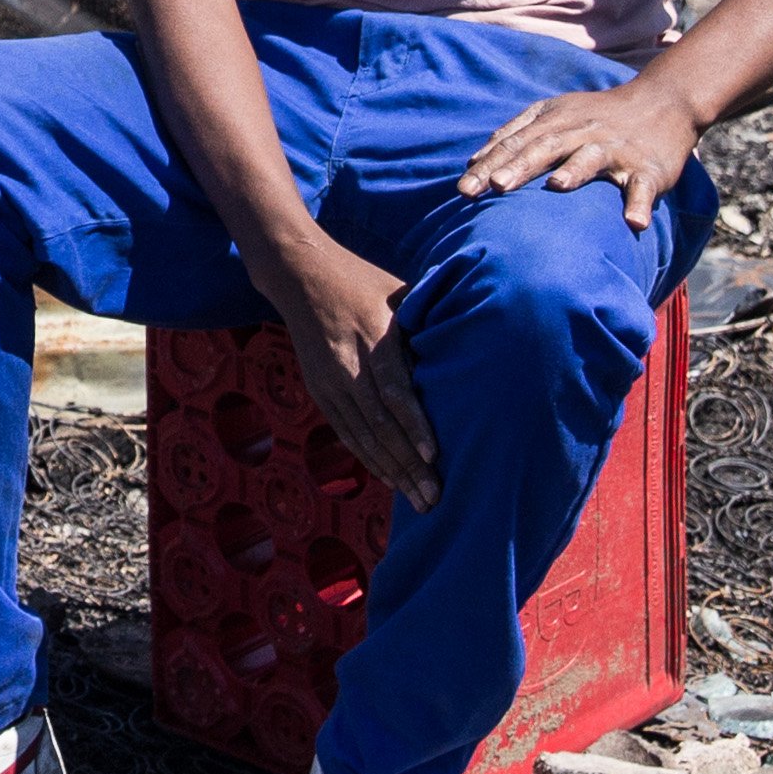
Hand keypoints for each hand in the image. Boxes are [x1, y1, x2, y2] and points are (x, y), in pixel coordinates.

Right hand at [258, 234, 438, 509]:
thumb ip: (428, 320)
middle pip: (379, 424)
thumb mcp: (398, 291)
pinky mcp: (319, 391)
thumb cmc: (362, 280)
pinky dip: (368, 458)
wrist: (299, 274)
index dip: (414, 426)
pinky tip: (389, 479)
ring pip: (361, 435)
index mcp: (372, 337)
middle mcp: (347, 365)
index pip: (394, 390)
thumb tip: (473, 343)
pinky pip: (345, 432)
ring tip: (416, 499)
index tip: (434, 456)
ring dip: (390, 471)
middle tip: (433, 497)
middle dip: (408, 464)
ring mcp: (329, 381)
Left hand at [461, 76, 703, 229]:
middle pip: (547, 146)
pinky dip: (639, 203)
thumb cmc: (595, 115)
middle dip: (520, 166)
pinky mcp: (649, 168)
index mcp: (556, 120)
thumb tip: (473, 161)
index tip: (463, 190)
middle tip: (494, 185)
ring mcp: (616, 149)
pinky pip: (643, 187)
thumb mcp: (554, 113)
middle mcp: (582, 132)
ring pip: (593, 158)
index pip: (516, 144)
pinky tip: (632, 222)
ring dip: (576, 171)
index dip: (489, 166)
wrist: (664, 101)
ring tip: (557, 186)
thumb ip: (514, 133)